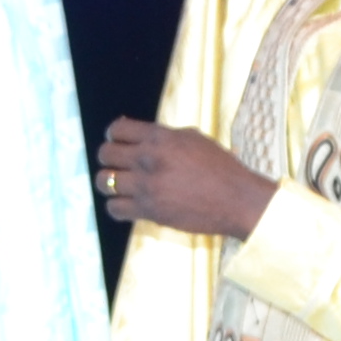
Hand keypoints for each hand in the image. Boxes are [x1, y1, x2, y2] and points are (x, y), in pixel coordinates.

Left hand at [96, 118, 276, 238]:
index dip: (113, 135)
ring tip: (121, 186)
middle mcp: (149, 159)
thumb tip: (135, 132)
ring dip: (109, 183)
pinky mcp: (148, 211)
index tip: (118, 142)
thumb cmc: (220, 168)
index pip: (117, 129)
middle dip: (108, 158)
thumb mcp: (193, 139)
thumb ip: (163, 135)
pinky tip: (127, 205)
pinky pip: (114, 208)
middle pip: (105, 154)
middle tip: (118, 165)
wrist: (236, 200)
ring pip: (104, 182)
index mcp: (160, 137)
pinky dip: (117, 207)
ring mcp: (146, 186)